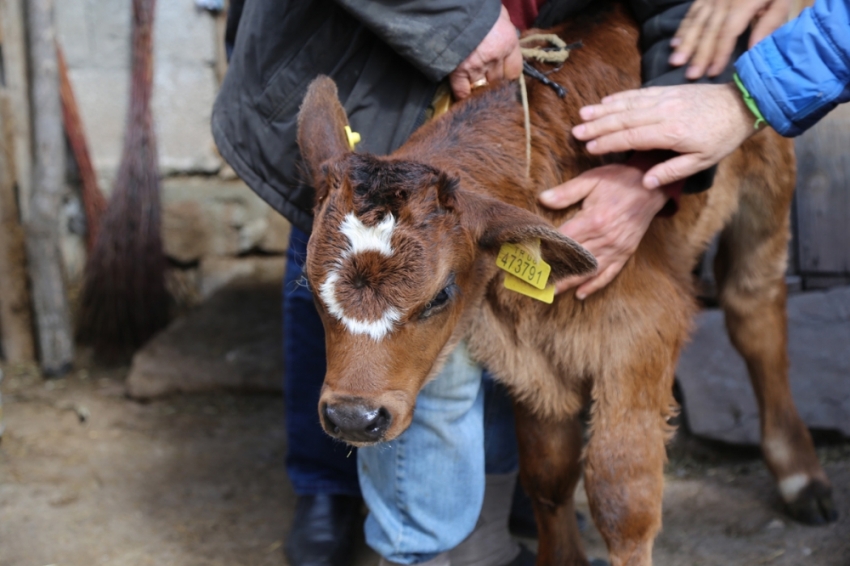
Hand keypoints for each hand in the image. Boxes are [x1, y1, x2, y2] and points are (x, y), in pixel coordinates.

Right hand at [449, 5, 522, 99]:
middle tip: (486, 82)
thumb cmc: (477, 7)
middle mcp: (495, 57)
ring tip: (474, 89)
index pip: (514, 72)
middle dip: (492, 83)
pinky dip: (462, 95)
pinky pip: (462, 91)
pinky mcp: (458, 71)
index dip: (507, 76)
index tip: (502, 77)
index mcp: (508, 43)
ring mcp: (476, 66)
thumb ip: (504, 31)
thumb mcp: (499, 15)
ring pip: (481, 88)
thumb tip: (504, 40)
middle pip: (497, 81)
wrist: (452, 5)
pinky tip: (463, 96)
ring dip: (478, 89)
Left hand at [539, 164, 667, 298]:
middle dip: (553, 271)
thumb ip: (567, 192)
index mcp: (593, 220)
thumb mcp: (591, 180)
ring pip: (588, 271)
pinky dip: (594, 285)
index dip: (546, 251)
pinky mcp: (625, 253)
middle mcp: (604, 238)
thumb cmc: (619, 180)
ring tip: (550, 292)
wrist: (651, 187)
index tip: (530, 259)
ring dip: (569, 283)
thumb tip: (543, 199)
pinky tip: (579, 294)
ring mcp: (616, 248)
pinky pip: (609, 274)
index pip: (563, 241)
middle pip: (573, 259)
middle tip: (535, 282)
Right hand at [572, 83, 757, 187]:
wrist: (742, 104)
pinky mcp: (668, 90)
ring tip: (583, 115)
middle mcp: (664, 112)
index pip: (631, 136)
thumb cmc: (722, 137)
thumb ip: (671, 172)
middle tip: (576, 132)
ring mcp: (665, 98)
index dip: (608, 143)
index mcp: (672, 132)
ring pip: (628, 104)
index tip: (589, 148)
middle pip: (624, 118)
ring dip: (603, 110)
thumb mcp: (701, 162)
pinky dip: (620, 97)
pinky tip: (606, 102)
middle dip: (597, 126)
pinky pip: (639, 93)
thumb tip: (645, 182)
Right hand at [670, 0, 790, 78]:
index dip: (719, 53)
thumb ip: (769, 23)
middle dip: (699, 54)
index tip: (712, 73)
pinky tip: (675, 43)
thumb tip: (753, 49)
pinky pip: (691, 12)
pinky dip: (682, 28)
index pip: (728, 32)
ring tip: (676, 61)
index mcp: (743, 3)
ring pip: (696, 23)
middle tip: (690, 75)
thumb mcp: (781, 0)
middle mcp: (723, 1)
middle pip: (708, 31)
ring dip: (685, 43)